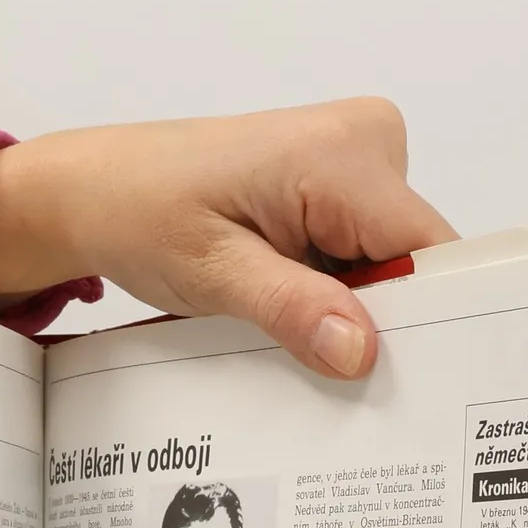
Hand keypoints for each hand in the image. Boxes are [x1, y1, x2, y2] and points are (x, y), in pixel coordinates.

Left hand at [0, 99, 455, 378]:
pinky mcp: (340, 183)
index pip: (427, 251)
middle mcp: (367, 143)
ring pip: (389, 265)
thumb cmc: (144, 213)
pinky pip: (364, 253)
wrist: (100, 191)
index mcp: (344, 154)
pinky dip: (337, 294)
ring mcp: (356, 160)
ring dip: (353, 313)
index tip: (407, 384)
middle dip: (384, 323)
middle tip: (341, 383)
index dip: (426, 321)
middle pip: (413, 261)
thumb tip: (362, 350)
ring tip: (300, 342)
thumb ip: (293, 309)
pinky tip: (298, 318)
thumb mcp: (216, 273)